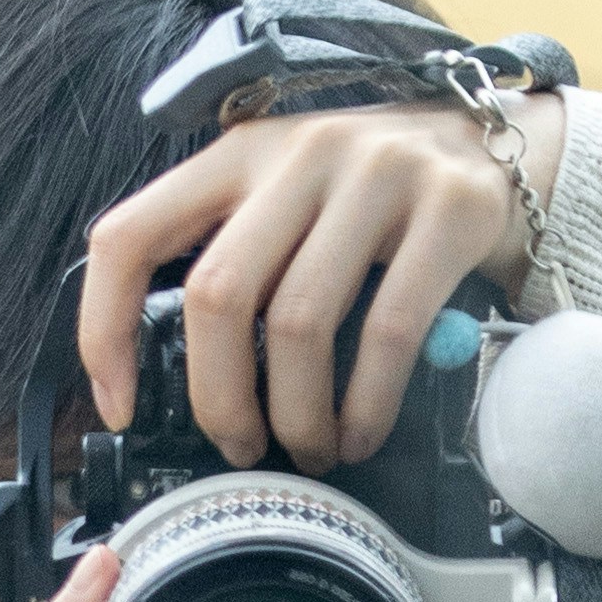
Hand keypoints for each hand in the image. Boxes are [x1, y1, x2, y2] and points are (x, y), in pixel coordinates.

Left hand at [70, 88, 560, 477]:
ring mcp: (375, 172)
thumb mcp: (288, 201)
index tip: (120, 406)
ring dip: (298, 416)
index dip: (105, 330)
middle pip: (217, 295)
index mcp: (238, 155)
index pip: (130, 235)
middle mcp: (298, 152)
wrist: (496, 151)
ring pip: (297, 323)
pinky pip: (386, 330)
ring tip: (312, 450)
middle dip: (220, 399)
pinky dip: (366, 404)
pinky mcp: (445, 208)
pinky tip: (361, 434)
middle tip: (240, 449)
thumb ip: (235, 255)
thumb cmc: (375, 202)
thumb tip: (180, 378)